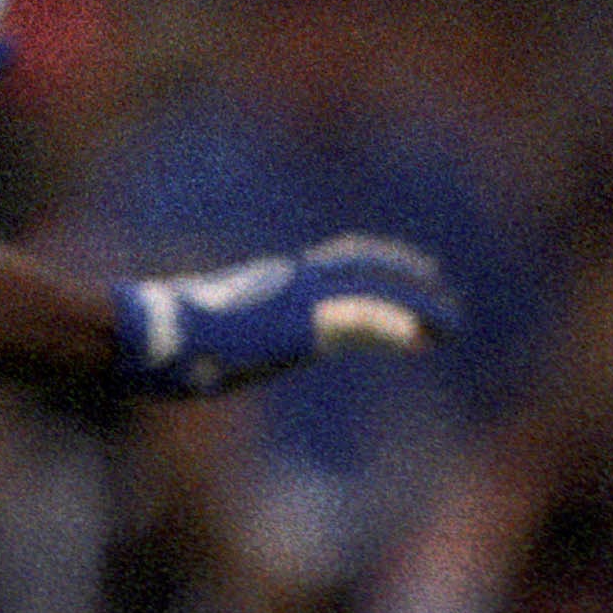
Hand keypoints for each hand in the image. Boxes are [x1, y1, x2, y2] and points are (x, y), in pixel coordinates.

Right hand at [109, 235, 459, 397]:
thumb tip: (232, 350)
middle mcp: (294, 281)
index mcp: (277, 280)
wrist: (161, 332)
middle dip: (410, 279)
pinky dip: (394, 325)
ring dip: (418, 307)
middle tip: (445, 299)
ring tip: (451, 325)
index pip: (341, 262)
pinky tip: (420, 338)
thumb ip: (243, 330)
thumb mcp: (216, 327)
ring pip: (375, 292)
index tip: (412, 273)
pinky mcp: (303, 322)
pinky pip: (361, 318)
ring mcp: (300, 299)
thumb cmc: (174, 334)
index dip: (381, 264)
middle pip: (367, 268)